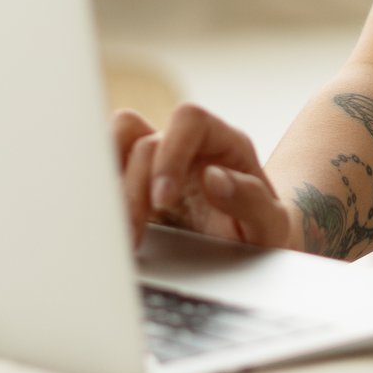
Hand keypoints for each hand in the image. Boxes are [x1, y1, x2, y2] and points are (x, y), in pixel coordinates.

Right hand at [111, 103, 295, 252]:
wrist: (251, 253)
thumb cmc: (264, 234)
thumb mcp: (272, 226)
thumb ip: (252, 200)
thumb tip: (213, 177)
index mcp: (222, 142)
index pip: (188, 119)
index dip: (170, 153)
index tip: (163, 199)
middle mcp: (184, 145)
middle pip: (137, 134)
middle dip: (131, 187)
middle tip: (135, 234)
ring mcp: (154, 163)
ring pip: (110, 146)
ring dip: (108, 191)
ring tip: (119, 238)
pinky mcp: (134, 186)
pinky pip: (104, 177)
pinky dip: (101, 202)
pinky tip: (108, 235)